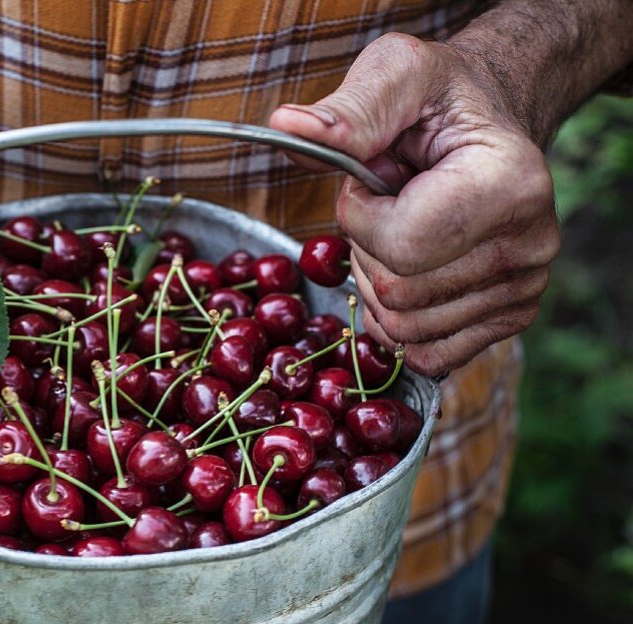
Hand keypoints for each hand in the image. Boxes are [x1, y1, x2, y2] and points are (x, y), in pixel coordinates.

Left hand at [270, 32, 558, 375]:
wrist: (485, 123)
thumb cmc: (436, 100)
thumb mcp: (394, 76)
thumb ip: (348, 111)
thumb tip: (285, 126)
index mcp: (510, 183)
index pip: (399, 247)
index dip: (358, 219)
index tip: (367, 180)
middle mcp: (531, 242)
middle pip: (399, 294)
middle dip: (365, 252)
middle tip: (384, 205)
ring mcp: (524, 286)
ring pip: (406, 328)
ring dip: (377, 285)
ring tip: (400, 229)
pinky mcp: (510, 317)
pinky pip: (429, 353)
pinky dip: (397, 323)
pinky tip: (405, 276)